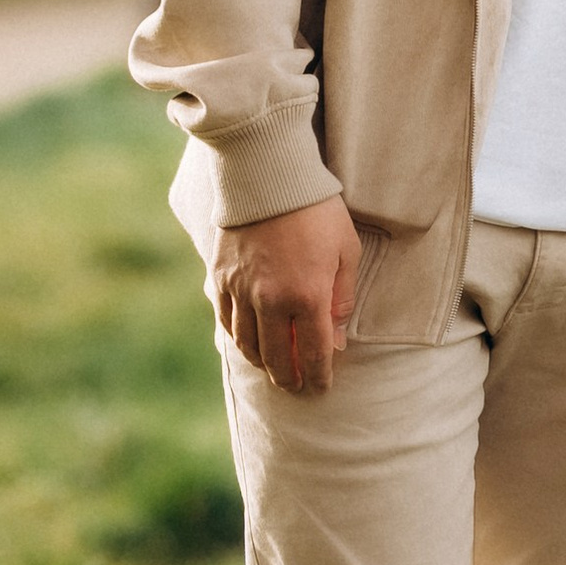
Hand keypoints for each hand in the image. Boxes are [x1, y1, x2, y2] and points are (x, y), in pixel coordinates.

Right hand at [216, 195, 360, 392]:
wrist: (268, 175)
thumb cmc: (317, 210)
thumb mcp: (346, 250)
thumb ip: (341, 299)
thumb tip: (336, 341)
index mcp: (308, 295)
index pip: (314, 353)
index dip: (318, 377)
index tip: (321, 389)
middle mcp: (271, 300)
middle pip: (276, 359)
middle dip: (288, 379)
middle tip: (296, 387)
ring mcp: (241, 291)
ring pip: (247, 345)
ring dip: (262, 364)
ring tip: (274, 369)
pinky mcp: (220, 279)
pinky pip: (227, 322)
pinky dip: (238, 339)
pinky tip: (249, 343)